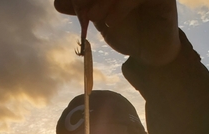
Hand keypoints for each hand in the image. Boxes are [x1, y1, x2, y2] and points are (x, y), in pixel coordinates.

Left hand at [54, 0, 180, 65]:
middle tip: (80, 9)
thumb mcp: (100, 19)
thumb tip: (58, 2)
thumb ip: (82, 9)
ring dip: (103, 0)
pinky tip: (110, 23)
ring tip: (93, 18)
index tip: (73, 3)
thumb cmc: (127, 32)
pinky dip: (121, 7)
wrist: (150, 53)